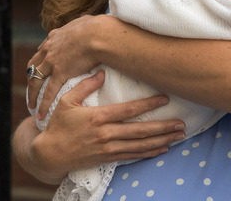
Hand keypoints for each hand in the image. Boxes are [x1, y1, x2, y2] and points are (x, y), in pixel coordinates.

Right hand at [17, 71, 185, 182]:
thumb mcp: (66, 101)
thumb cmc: (57, 125)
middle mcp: (105, 134)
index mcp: (98, 117)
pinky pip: (132, 156)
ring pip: (140, 145)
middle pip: (140, 131)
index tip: (165, 98)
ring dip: (161, 140)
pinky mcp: (107, 158)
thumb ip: (84, 86)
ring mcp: (108, 148)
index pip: (129, 110)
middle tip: (181, 124)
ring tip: (179, 136)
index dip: (148, 104)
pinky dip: (149, 152)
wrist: (48, 155)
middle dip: (163, 127)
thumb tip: (101, 72)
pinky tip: (162, 148)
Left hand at [26, 14, 108, 116]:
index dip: (41, 59)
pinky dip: (44, 104)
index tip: (41, 66)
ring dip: (32, 94)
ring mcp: (52, 62)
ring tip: (31, 105)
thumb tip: (90, 23)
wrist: (97, 34)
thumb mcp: (86, 21)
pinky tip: (41, 113)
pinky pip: (48, 92)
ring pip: (35, 81)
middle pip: (34, 65)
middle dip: (31, 76)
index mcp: (56, 36)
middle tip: (33, 87)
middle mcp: (49, 49)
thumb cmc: (96, 26)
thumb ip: (83, 24)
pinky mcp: (59, 74)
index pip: (43, 49)